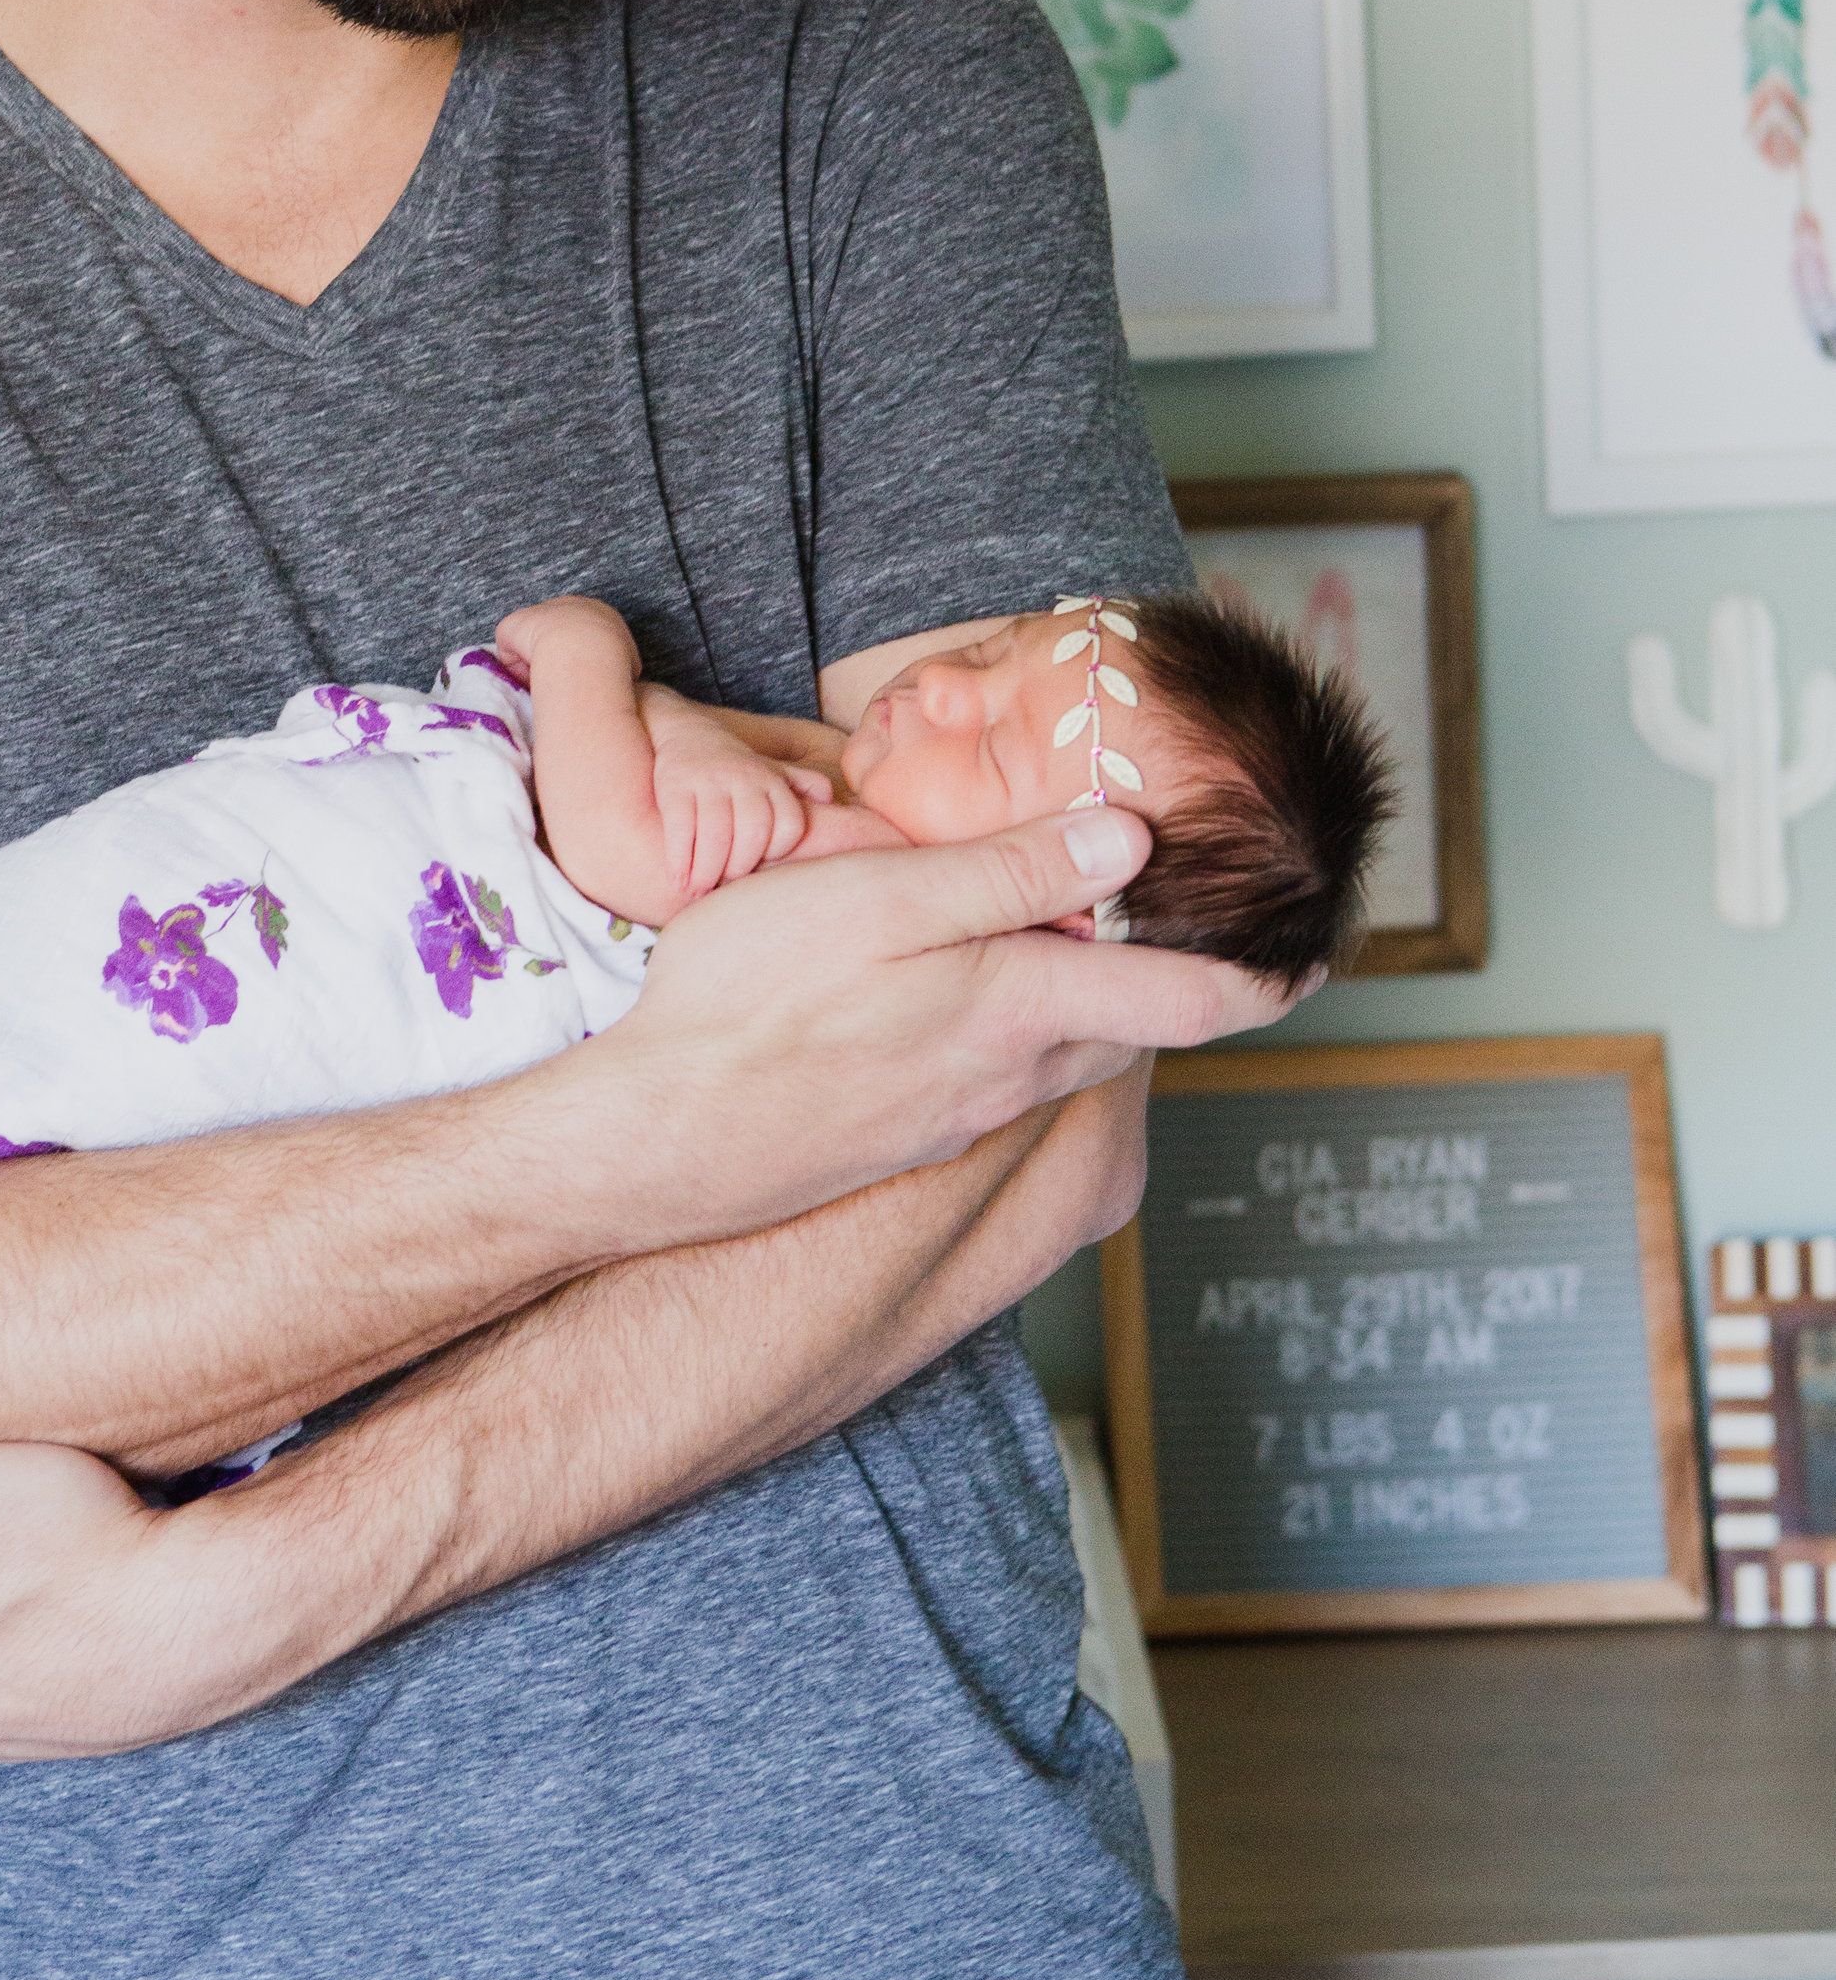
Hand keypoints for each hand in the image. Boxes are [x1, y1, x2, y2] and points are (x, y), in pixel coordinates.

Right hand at [592, 804, 1296, 1240]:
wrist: (661, 1141)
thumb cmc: (752, 1003)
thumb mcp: (880, 901)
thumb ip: (1006, 874)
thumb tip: (1127, 838)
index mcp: (1021, 1008)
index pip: (1186, 1001)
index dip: (1263, 979)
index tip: (1318, 954)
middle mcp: (1008, 1076)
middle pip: (1132, 1030)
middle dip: (1184, 987)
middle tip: (1219, 936)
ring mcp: (956, 1115)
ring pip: (1064, 1056)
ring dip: (1101, 1010)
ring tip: (1103, 950)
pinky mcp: (905, 1134)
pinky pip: (1000, 1079)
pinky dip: (1024, 1035)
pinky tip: (979, 1000)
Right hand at [640, 685, 828, 896]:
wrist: (686, 732)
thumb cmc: (736, 766)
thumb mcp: (773, 769)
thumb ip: (802, 784)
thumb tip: (831, 797)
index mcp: (771, 781)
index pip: (789, 823)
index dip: (777, 851)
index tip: (759, 867)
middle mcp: (743, 778)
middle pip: (753, 831)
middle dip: (741, 866)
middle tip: (726, 884)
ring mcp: (708, 781)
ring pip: (716, 833)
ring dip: (708, 870)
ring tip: (698, 891)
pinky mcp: (675, 786)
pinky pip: (681, 828)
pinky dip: (680, 860)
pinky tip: (679, 880)